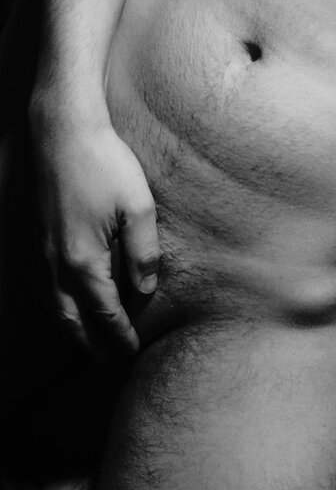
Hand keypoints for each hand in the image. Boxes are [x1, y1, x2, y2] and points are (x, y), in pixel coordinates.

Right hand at [29, 104, 159, 356]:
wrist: (62, 130)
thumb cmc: (105, 164)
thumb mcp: (139, 207)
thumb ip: (144, 253)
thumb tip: (144, 289)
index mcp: (85, 261)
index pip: (104, 313)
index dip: (119, 336)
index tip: (132, 351)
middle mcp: (57, 263)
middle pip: (71, 319)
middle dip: (91, 343)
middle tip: (109, 359)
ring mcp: (42, 250)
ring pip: (53, 305)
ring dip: (71, 328)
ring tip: (87, 341)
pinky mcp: (38, 235)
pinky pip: (45, 284)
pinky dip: (57, 304)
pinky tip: (68, 300)